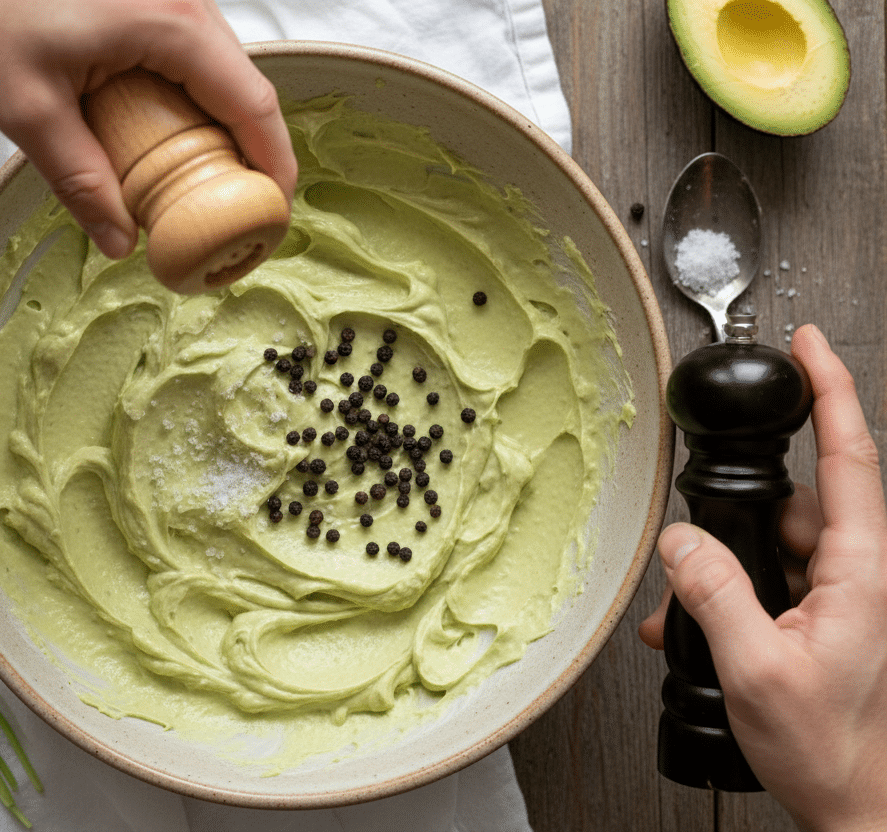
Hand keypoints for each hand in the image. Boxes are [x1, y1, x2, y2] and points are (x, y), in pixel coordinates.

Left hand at [0, 0, 297, 258]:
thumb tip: (120, 241)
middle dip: (249, 151)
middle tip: (235, 211)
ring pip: (219, 68)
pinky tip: (166, 137)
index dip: (273, 163)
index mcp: (169, 23)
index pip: (251, 101)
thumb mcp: (26, 108)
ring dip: (219, 126)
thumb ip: (79, 180)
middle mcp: (183, 0)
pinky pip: (189, 53)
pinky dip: (190, 99)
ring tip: (203, 184)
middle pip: (243, 85)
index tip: (273, 213)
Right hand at [639, 324, 886, 831]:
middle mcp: (857, 574)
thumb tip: (682, 540)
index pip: (851, 455)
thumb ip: (714, 592)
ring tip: (705, 623)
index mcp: (863, 571)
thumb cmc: (834, 750)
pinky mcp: (822, 616)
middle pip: (794, 505)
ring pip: (773, 544)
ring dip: (729, 572)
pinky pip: (768, 580)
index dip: (830, 388)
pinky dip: (731, 597)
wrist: (859, 805)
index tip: (808, 342)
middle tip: (706, 573)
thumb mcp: (758, 668)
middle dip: (741, 527)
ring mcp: (842, 596)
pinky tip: (707, 633)